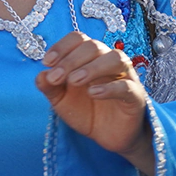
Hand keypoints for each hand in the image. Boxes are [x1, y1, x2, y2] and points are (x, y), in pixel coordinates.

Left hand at [36, 31, 154, 175]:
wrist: (107, 136)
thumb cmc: (86, 111)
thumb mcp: (61, 100)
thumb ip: (50, 87)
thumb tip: (40, 75)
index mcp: (90, 57)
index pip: (78, 39)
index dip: (62, 46)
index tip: (47, 62)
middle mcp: (108, 60)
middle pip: (94, 46)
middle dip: (71, 60)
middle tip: (56, 78)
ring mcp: (125, 76)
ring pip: (115, 58)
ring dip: (91, 67)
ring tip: (74, 81)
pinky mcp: (135, 96)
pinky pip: (126, 86)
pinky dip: (109, 88)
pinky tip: (93, 93)